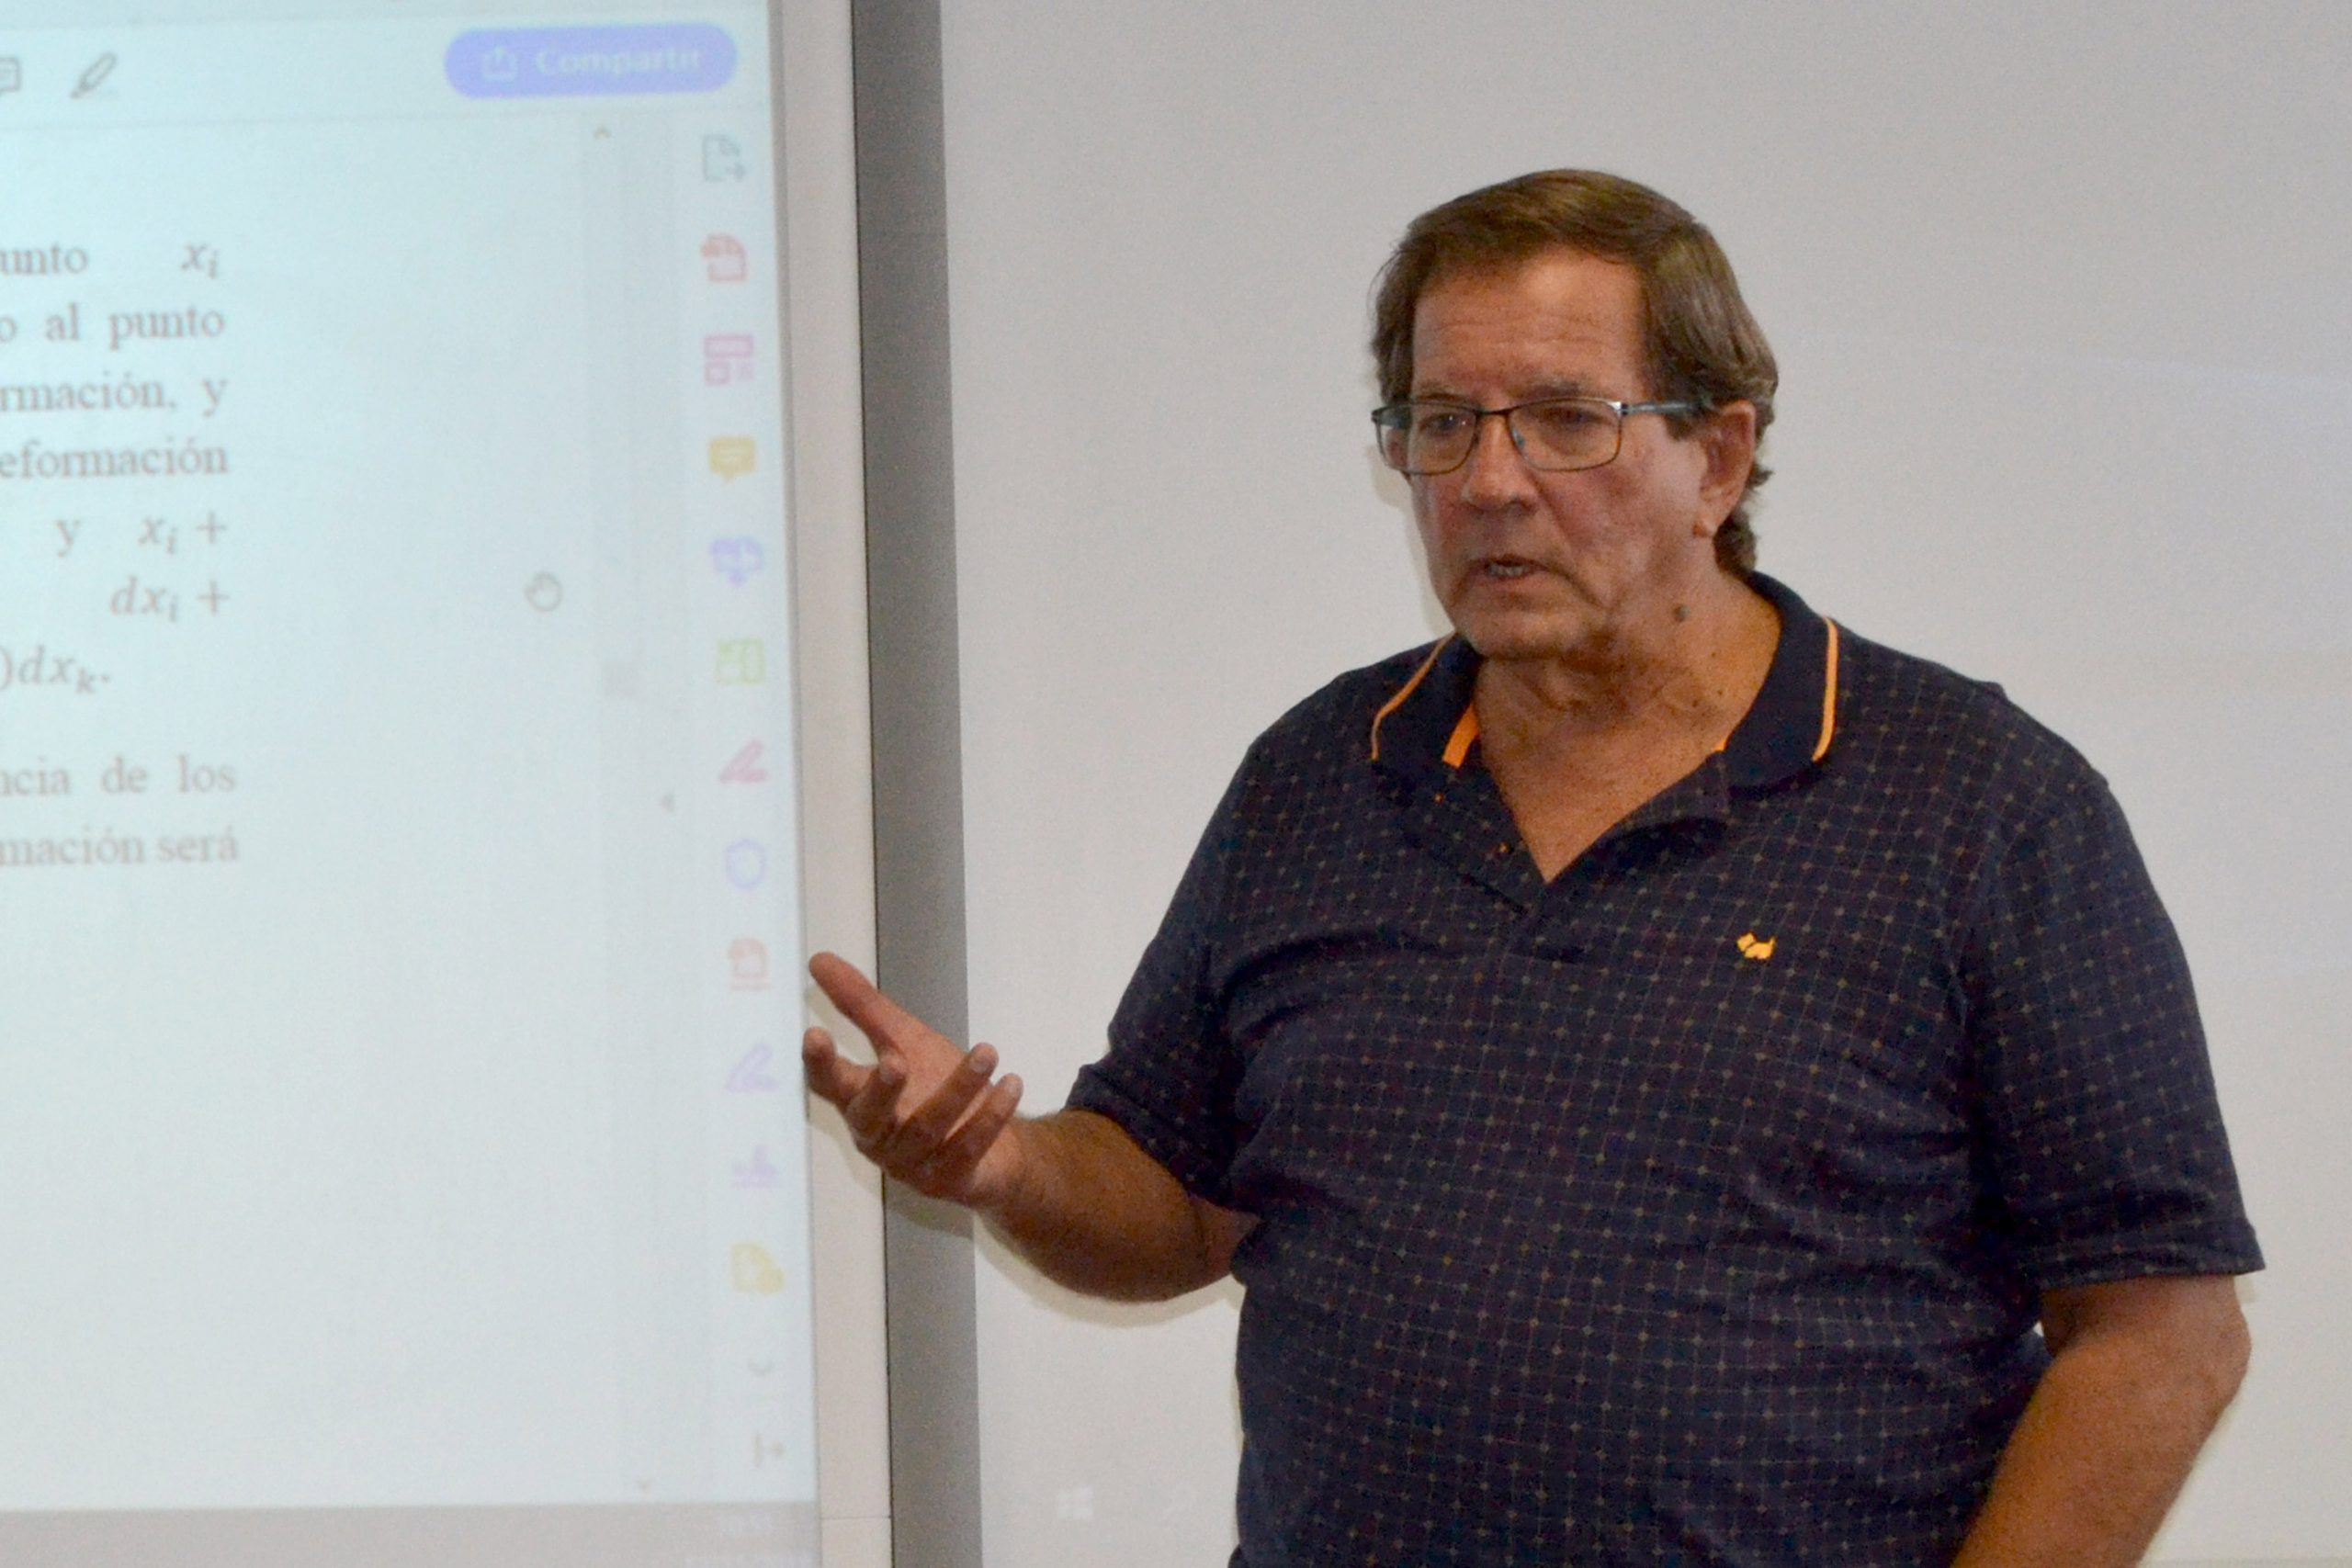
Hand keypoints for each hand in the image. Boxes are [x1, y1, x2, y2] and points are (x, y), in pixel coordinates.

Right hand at [802, 952, 1026, 1209]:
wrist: (992, 1147)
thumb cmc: (934, 1087)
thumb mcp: (903, 1039)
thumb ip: (862, 1006)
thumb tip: (819, 960)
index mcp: (859, 1102)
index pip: (828, 1085)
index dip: (819, 1063)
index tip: (814, 1033)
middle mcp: (878, 1137)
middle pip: (869, 1118)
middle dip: (881, 1091)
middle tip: (896, 1060)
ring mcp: (912, 1163)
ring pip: (929, 1128)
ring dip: (959, 1089)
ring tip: (988, 1051)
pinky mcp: (951, 1179)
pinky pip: (968, 1148)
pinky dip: (990, 1117)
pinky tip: (1011, 1083)